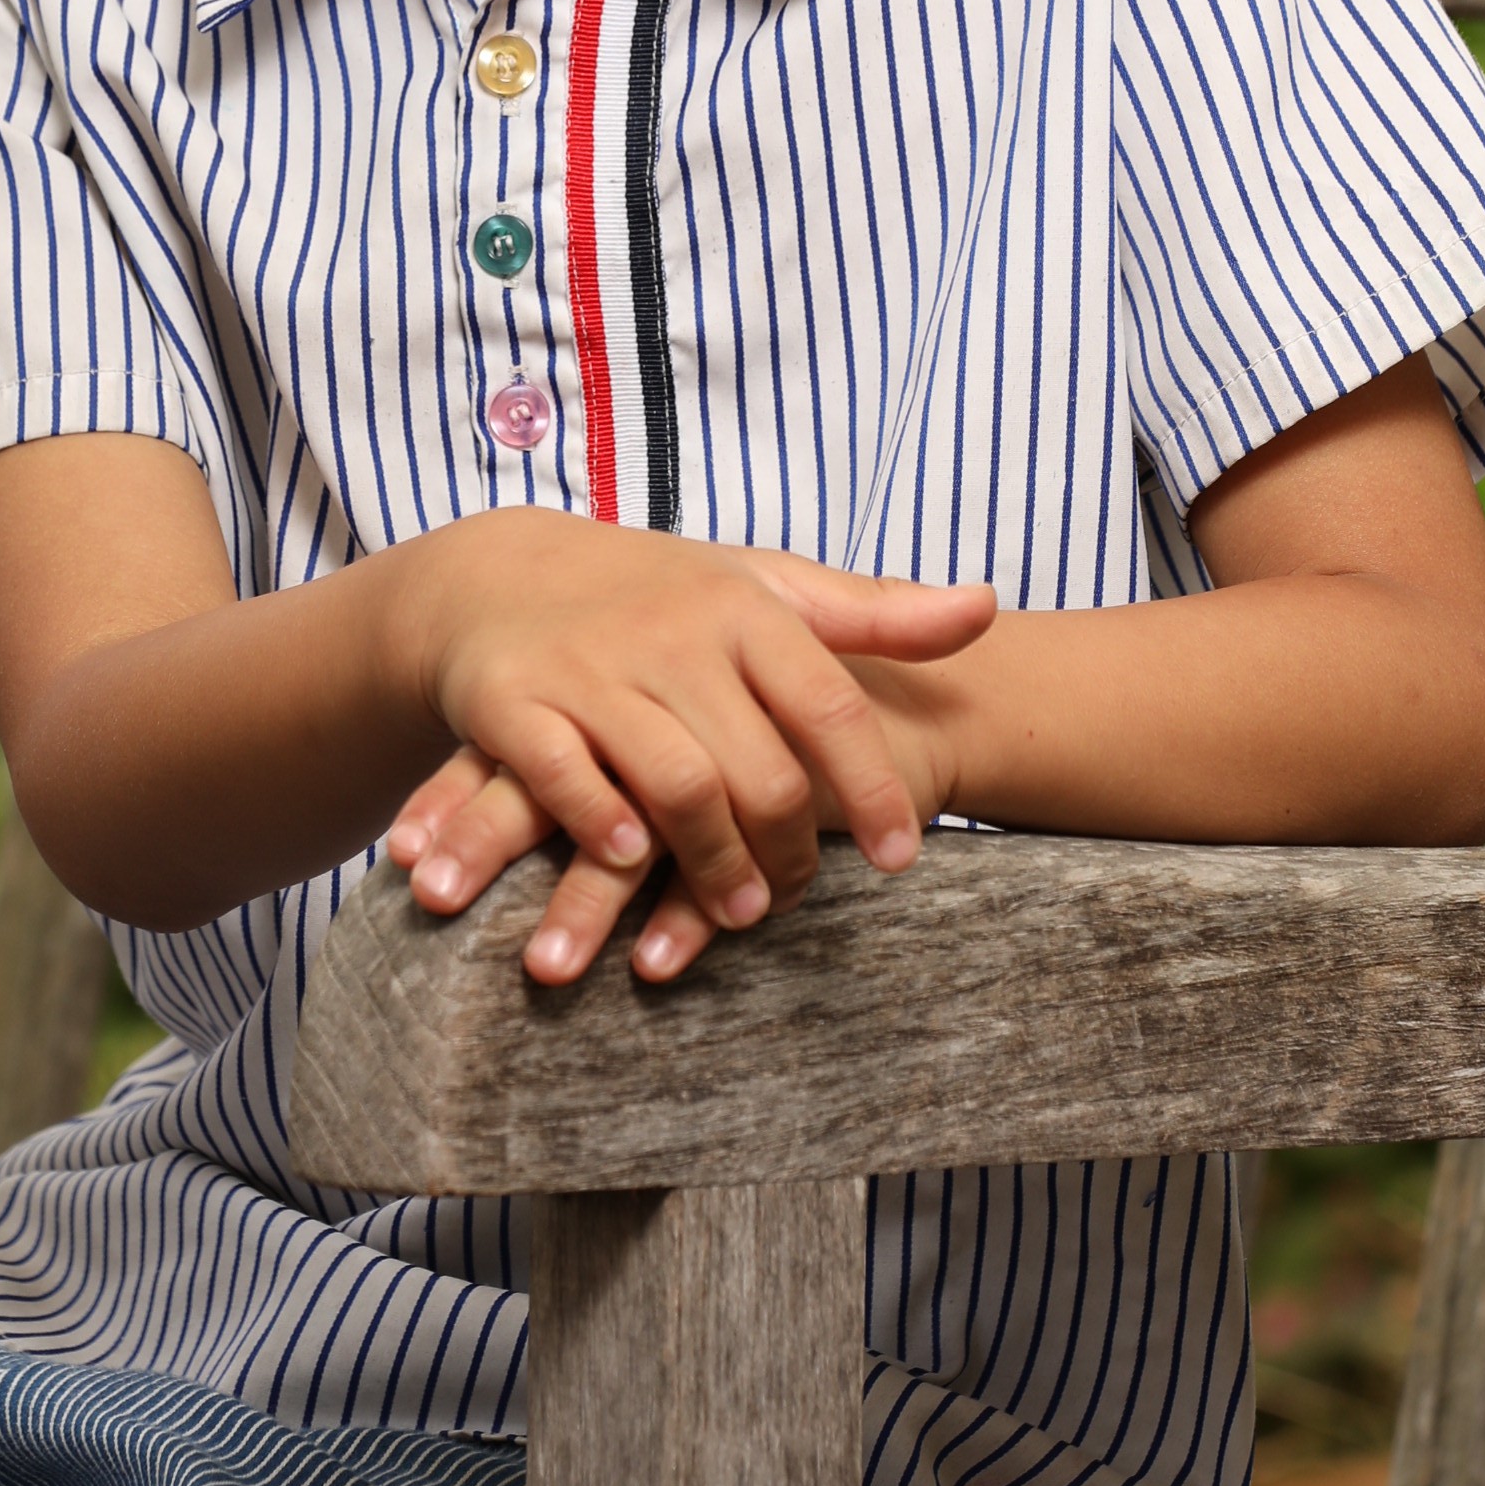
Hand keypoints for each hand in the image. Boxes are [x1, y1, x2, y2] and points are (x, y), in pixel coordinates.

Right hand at [377, 516, 992, 982]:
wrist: (498, 572)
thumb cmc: (655, 593)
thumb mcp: (762, 587)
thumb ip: (872, 611)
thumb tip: (986, 606)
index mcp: (743, 607)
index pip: (832, 705)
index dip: (875, 789)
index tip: (905, 858)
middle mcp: (673, 633)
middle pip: (760, 765)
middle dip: (788, 849)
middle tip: (794, 900)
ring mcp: (592, 667)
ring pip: (677, 781)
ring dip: (712, 863)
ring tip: (738, 912)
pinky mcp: (513, 700)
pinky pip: (567, 777)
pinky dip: (604, 825)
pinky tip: (633, 863)